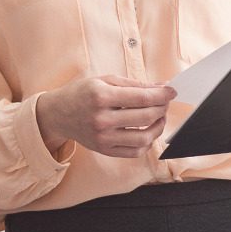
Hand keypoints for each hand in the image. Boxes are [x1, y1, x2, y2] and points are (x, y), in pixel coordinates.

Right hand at [36, 75, 176, 157]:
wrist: (58, 114)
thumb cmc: (82, 93)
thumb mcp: (105, 80)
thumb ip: (134, 84)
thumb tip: (162, 87)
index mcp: (101, 96)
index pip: (142, 98)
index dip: (162, 94)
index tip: (172, 91)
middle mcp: (101, 119)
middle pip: (145, 116)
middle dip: (162, 108)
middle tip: (165, 102)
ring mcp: (103, 138)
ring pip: (143, 138)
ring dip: (158, 127)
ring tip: (159, 117)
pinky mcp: (104, 150)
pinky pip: (134, 152)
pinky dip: (147, 143)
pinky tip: (147, 131)